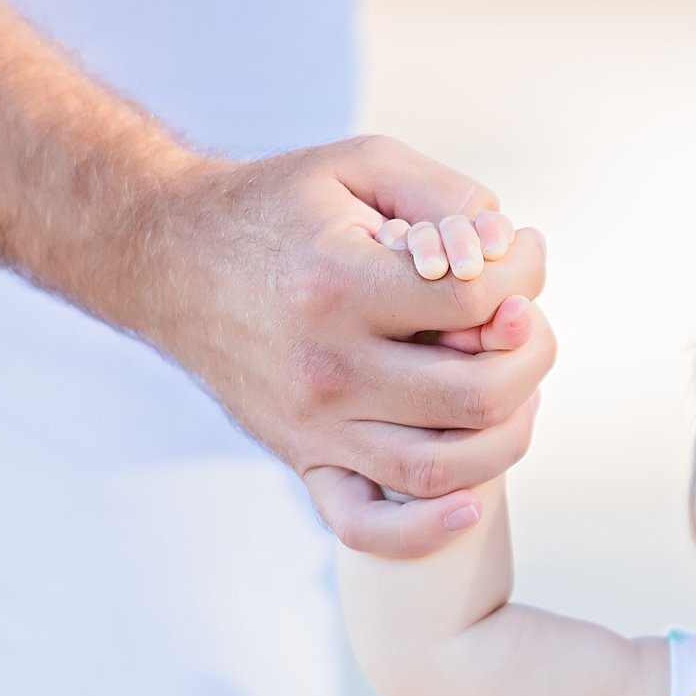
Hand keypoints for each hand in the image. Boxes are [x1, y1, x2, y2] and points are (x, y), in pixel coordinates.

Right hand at [145, 136, 556, 555]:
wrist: (164, 255)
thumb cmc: (279, 209)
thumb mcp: (361, 165)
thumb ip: (448, 196)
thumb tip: (515, 250)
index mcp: (340, 285)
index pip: (477, 302)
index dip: (523, 275)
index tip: (524, 255)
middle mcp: (327, 367)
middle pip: (478, 394)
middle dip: (530, 356)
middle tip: (526, 324)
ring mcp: (313, 424)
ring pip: (442, 468)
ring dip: (508, 435)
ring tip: (516, 391)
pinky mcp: (301, 459)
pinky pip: (364, 526)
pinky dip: (424, 531)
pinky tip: (468, 506)